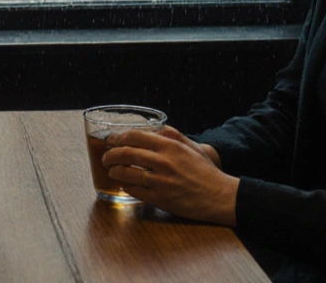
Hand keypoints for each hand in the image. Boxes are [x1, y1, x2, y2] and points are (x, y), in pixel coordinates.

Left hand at [101, 126, 237, 226]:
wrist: (220, 196)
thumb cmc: (205, 171)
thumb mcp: (191, 147)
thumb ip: (172, 135)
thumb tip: (153, 127)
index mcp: (170, 146)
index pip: (135, 136)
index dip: (118, 138)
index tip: (111, 141)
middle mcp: (163, 162)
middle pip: (126, 154)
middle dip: (110, 155)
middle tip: (106, 158)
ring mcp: (160, 181)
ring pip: (127, 173)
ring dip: (114, 172)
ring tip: (112, 171)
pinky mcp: (160, 198)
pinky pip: (135, 191)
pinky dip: (126, 187)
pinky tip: (125, 185)